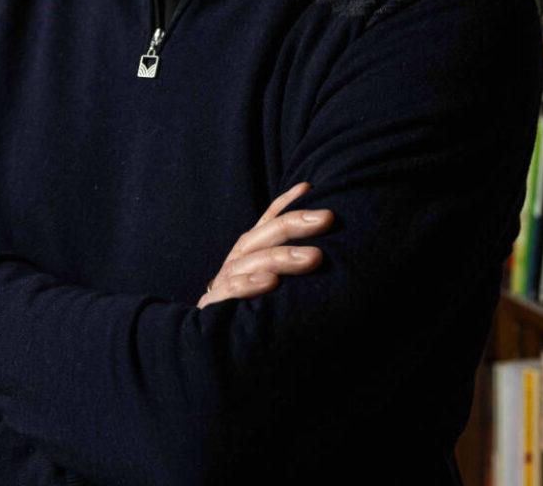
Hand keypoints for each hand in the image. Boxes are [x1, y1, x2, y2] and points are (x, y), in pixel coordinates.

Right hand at [197, 181, 332, 308]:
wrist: (215, 354)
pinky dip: (249, 285)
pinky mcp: (214, 307)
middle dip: (295, 223)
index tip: (309, 188)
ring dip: (283, 256)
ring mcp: (223, 283)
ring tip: (314, 257)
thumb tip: (328, 250)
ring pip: (251, 261)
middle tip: (327, 218)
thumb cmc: (254, 317)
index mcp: (250, 255)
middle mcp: (236, 263)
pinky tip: (270, 282)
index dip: (286, 203)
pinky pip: (230, 292)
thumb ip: (291, 269)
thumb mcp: (274, 289)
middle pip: (262, 235)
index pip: (267, 222)